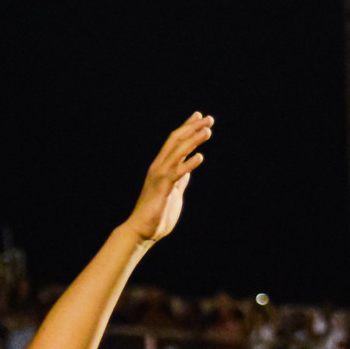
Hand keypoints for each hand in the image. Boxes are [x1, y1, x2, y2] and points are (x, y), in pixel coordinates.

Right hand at [122, 113, 212, 243]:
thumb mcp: (173, 192)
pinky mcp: (163, 189)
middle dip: (192, 128)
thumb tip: (188, 170)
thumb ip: (179, 179)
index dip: (187, 128)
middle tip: (208, 118)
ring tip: (207, 131)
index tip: (199, 116)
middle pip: (176, 141)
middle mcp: (159, 167)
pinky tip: (200, 157)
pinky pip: (176, 173)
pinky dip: (188, 164)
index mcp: (161, 167)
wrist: (141, 231)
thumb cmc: (156, 214)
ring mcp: (160, 177)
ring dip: (193, 140)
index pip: (174, 142)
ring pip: (177, 153)